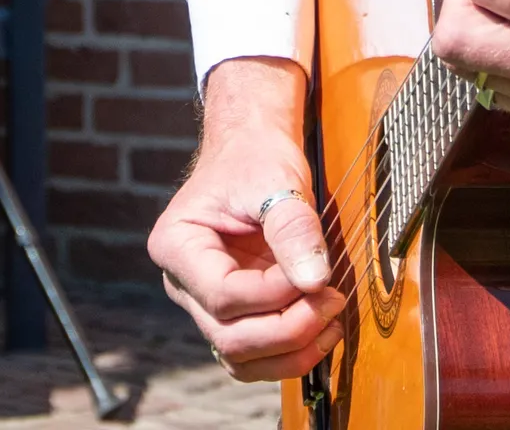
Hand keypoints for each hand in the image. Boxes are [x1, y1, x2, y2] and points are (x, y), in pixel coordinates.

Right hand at [148, 58, 345, 380]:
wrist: (254, 150)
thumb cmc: (256, 159)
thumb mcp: (276, 179)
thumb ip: (293, 228)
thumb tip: (314, 281)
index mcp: (176, 245)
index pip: (223, 294)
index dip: (274, 295)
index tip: (316, 276)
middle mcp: (182, 283)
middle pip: (229, 336)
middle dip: (287, 330)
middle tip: (333, 301)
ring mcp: (204, 303)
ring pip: (239, 358)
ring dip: (290, 352)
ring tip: (332, 320)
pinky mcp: (232, 314)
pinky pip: (254, 355)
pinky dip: (289, 352)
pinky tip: (322, 329)